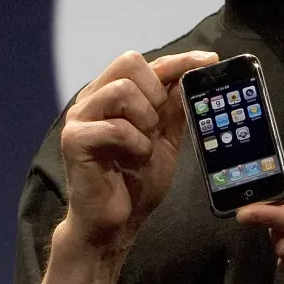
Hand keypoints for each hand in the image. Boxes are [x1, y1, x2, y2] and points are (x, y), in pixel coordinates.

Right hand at [59, 49, 217, 251]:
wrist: (115, 223)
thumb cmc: (135, 180)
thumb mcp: (165, 139)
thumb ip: (173, 107)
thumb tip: (192, 74)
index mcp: (112, 94)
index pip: (147, 63)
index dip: (179, 60)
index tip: (209, 60)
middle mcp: (93, 99)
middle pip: (129, 62)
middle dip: (155, 91)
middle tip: (157, 122)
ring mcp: (80, 117)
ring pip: (122, 89)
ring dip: (145, 118)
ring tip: (145, 142)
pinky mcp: (73, 140)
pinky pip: (115, 127)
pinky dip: (136, 143)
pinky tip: (135, 157)